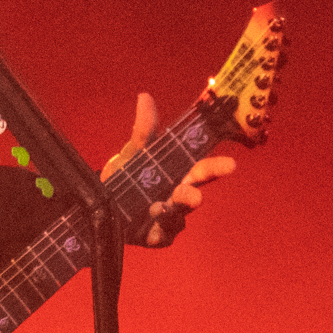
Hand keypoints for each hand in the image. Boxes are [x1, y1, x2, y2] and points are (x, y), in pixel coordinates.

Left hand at [109, 90, 236, 248]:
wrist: (102, 205)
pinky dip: (158, 231)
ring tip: (159, 207)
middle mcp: (177, 195)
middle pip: (193, 193)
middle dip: (194, 196)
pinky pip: (163, 236)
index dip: (216, 167)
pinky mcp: (158, 236)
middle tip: (195, 197)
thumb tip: (144, 97)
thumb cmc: (126, 176)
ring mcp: (169, 217)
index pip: (201, 168)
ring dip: (171, 214)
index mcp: (176, 173)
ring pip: (178, 217)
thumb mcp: (132, 153)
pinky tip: (151, 228)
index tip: (231, 165)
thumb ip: (142, 130)